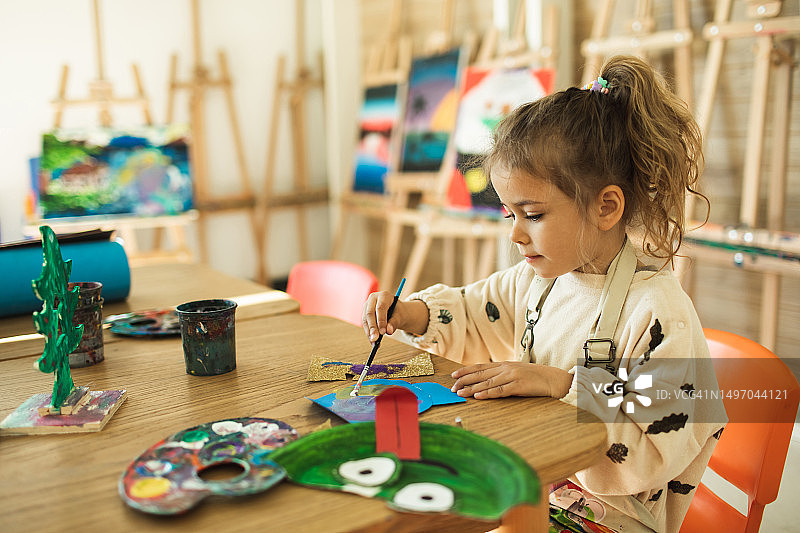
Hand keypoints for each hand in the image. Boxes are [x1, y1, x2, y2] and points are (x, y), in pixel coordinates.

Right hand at [362, 292, 428, 341]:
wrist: (395, 311)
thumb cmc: (398, 312)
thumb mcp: (400, 316)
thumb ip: (395, 322)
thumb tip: (388, 331)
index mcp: (384, 295)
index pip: (380, 308)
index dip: (381, 320)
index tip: (383, 332)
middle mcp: (373, 298)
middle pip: (370, 313)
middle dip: (373, 328)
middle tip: (375, 339)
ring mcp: (367, 305)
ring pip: (365, 320)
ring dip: (369, 332)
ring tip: (374, 343)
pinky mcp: (364, 313)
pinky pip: (365, 324)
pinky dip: (369, 333)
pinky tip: (373, 342)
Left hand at [450, 362, 573, 399]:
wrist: (554, 379)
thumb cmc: (536, 378)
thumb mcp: (517, 372)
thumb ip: (503, 374)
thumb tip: (488, 381)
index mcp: (504, 364)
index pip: (480, 367)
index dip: (466, 371)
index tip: (454, 375)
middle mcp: (506, 368)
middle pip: (480, 374)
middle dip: (464, 380)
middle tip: (452, 387)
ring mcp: (512, 376)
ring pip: (487, 383)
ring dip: (472, 388)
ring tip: (460, 392)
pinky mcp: (518, 386)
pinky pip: (500, 391)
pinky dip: (487, 394)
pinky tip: (478, 396)